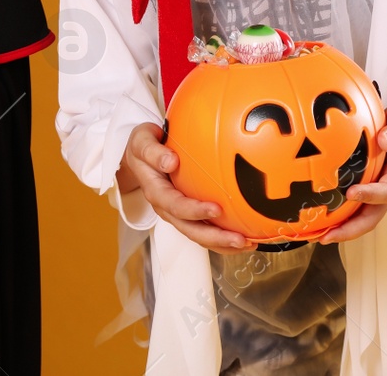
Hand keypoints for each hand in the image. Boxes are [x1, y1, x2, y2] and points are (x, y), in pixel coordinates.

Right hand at [119, 123, 252, 254]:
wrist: (138, 156)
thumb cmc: (142, 147)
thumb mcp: (142, 142)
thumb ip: (153, 152)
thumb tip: (171, 162)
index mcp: (156, 192)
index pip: (176, 206)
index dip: (195, 211)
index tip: (217, 209)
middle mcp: (167, 208)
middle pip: (190, 229)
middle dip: (215, 238)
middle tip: (240, 239)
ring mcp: (177, 213)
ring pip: (199, 234)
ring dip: (223, 243)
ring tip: (248, 244)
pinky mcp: (187, 213)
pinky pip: (205, 228)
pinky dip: (223, 235)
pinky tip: (245, 235)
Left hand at [316, 104, 386, 243]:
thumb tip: (384, 141)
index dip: (371, 195)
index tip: (351, 193)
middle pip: (373, 217)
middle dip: (352, 229)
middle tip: (328, 236)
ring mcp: (375, 194)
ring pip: (360, 218)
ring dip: (341, 231)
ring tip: (316, 237)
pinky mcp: (363, 192)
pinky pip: (351, 209)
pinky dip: (335, 218)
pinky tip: (314, 222)